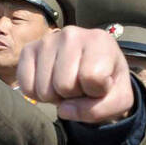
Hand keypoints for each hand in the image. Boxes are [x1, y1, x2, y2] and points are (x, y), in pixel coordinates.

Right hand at [17, 26, 134, 122]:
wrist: (92, 71)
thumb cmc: (108, 83)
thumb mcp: (119, 101)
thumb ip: (99, 110)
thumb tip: (63, 110)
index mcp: (100, 40)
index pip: (92, 77)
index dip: (96, 91)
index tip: (101, 84)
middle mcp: (71, 34)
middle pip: (64, 85)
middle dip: (74, 95)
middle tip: (81, 86)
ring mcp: (47, 40)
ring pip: (44, 89)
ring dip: (56, 96)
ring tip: (67, 83)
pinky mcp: (28, 50)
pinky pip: (26, 86)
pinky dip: (37, 94)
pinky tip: (51, 83)